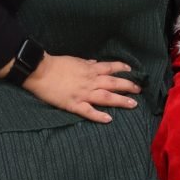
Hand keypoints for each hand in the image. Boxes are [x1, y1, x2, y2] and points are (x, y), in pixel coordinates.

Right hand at [23, 55, 141, 123]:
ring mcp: (83, 93)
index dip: (122, 68)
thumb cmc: (56, 63)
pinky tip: (109, 119)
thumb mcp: (74, 60)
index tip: (131, 70)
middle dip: (128, 86)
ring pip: (106, 97)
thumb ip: (86, 63)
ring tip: (133, 104)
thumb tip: (96, 62)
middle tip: (139, 90)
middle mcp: (90, 81)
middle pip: (113, 83)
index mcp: (89, 69)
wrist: (39, 71)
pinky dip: (99, 115)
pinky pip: (88, 111)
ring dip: (121, 100)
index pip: (110, 68)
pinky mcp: (73, 104)